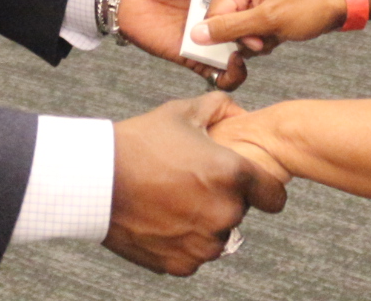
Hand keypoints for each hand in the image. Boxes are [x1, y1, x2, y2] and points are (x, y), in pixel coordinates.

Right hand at [105, 93, 287, 275]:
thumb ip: (218, 107)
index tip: (249, 187)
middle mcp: (224, 212)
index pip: (274, 196)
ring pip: (216, 236)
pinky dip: (181, 242)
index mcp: (231, 174)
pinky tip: (160, 218)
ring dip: (202, 223)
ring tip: (170, 200)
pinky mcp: (182, 263)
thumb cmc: (138, 143)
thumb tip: (237, 109)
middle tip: (189, 184)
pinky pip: (193, 254)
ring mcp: (203, 242)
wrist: (96, 180)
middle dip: (221, 200)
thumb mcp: (181, 112)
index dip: (263, 189)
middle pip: (239, 212)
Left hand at [117, 0, 268, 89]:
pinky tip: (233, 62)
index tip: (273, 6)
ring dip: (250, 52)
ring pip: (242, 52)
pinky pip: (219, 74)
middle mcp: (221, 15)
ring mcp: (210, 38)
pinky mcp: (196, 58)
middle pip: (252, 28)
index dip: (266, 5)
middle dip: (261, 32)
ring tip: (247, 44)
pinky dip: (232, 76)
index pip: (255, 1)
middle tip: (259, 29)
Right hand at [189, 0, 346, 53]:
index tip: (256, 39)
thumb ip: (229, 28)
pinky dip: (262, 35)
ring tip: (276, 34)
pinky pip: (247, 26)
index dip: (232, 34)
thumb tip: (196, 34)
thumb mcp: (267, 20)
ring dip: (256, 39)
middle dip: (247, 37)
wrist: (336, 3)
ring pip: (236, 28)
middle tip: (268, 37)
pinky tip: (277, 33)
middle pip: (224, 22)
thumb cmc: (308, 5)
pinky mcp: (256, 2)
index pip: (213, 15)